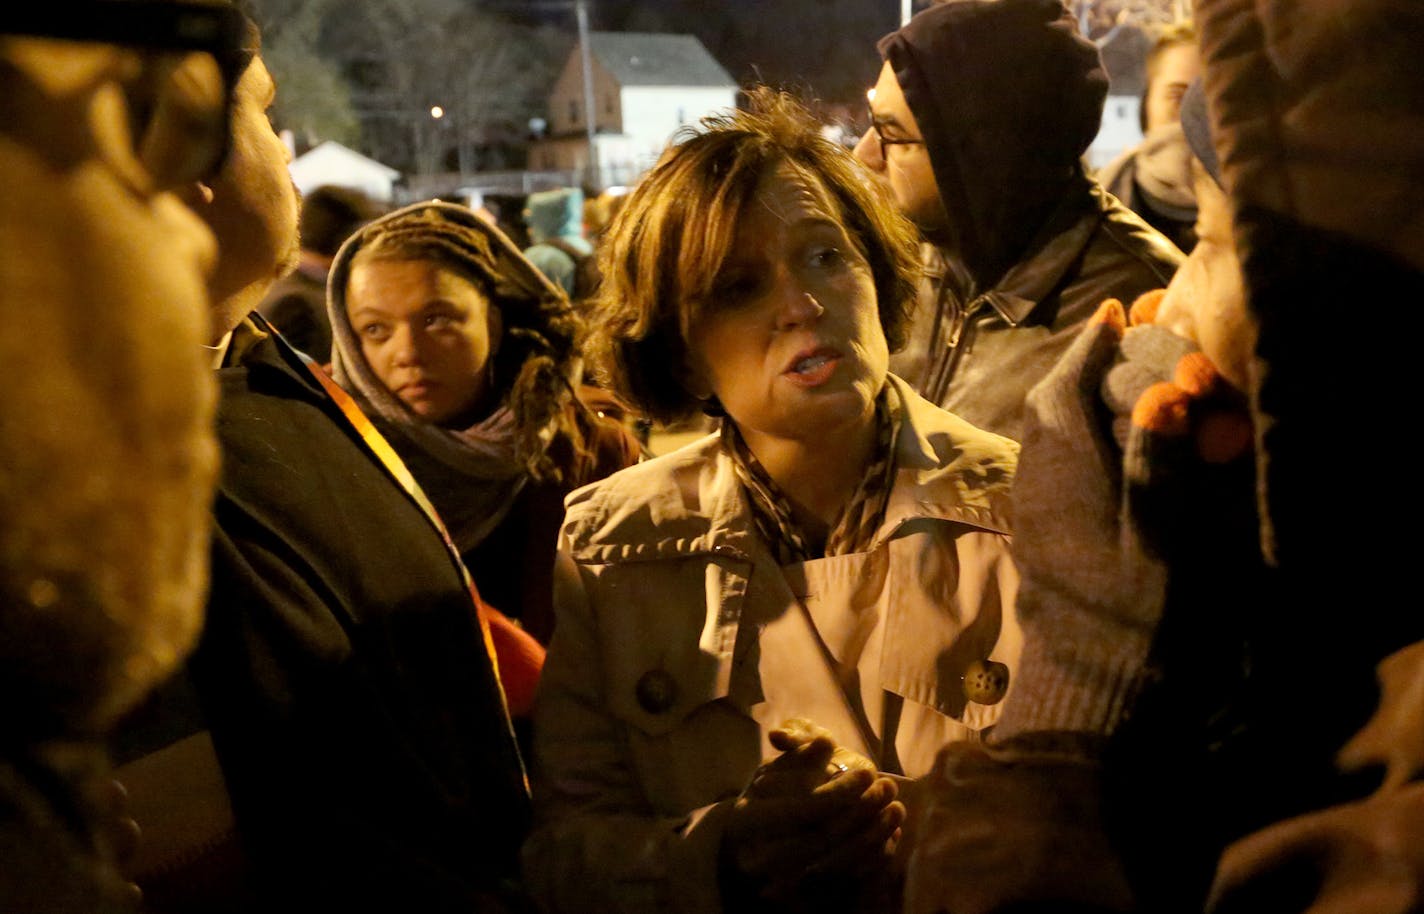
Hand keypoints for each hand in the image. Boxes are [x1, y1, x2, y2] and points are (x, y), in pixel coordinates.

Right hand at [723, 719, 904, 904]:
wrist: (751, 848)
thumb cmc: (770, 798)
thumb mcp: (777, 769)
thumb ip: (800, 750)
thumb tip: (825, 742)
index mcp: (749, 819)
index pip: (802, 808)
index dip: (840, 791)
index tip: (869, 772)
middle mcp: (760, 857)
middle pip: (822, 838)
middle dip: (862, 811)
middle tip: (888, 788)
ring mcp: (781, 885)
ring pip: (838, 863)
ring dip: (874, 835)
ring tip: (896, 809)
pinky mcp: (803, 902)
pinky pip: (846, 884)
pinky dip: (872, 860)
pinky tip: (888, 836)